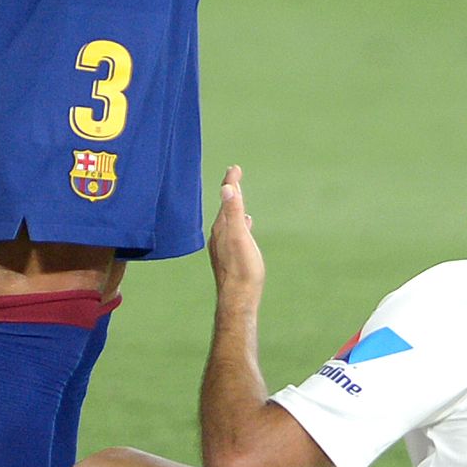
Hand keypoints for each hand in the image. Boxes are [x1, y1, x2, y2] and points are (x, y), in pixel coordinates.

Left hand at [207, 165, 264, 304]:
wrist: (238, 299)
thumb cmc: (242, 269)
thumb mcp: (240, 237)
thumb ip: (234, 212)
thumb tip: (226, 187)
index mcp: (222, 226)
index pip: (226, 198)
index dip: (231, 182)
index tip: (235, 167)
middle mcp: (220, 234)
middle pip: (225, 206)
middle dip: (230, 190)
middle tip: (235, 175)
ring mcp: (224, 245)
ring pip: (228, 219)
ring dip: (233, 206)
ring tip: (238, 197)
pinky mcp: (230, 255)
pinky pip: (233, 232)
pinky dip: (239, 223)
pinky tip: (246, 225)